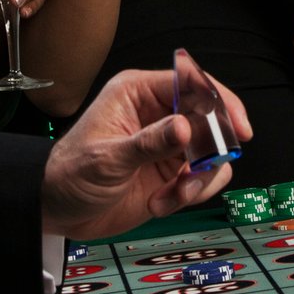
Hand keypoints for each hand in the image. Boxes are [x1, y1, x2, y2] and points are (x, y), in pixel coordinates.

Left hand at [42, 68, 249, 237]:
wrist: (56, 210)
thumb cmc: (69, 173)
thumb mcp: (108, 158)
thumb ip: (150, 143)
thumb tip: (186, 127)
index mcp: (138, 94)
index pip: (190, 83)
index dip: (218, 101)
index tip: (237, 127)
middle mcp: (158, 114)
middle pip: (210, 118)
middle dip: (214, 148)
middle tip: (203, 171)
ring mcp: (167, 145)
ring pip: (211, 153)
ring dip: (200, 178)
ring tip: (175, 194)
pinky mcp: (171, 172)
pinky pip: (201, 179)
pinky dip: (189, 194)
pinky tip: (161, 202)